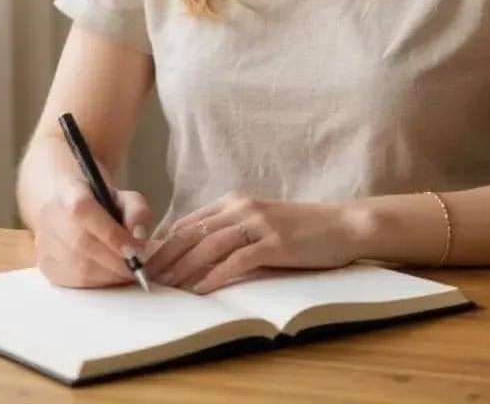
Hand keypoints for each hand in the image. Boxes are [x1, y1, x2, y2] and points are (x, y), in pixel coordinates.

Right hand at [33, 175, 152, 287]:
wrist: (64, 203)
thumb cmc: (98, 201)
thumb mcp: (122, 195)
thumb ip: (136, 210)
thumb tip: (139, 238)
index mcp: (70, 192)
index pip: (85, 212)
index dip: (111, 234)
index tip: (136, 249)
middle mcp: (50, 217)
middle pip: (82, 245)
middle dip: (115, 262)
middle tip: (138, 268)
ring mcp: (44, 244)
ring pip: (78, 268)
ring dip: (109, 276)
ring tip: (127, 273)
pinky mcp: (45, 266)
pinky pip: (73, 283)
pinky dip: (98, 284)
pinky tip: (110, 277)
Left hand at [145, 192, 363, 294]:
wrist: (341, 225)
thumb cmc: (301, 228)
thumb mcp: (260, 222)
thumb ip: (232, 231)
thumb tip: (196, 254)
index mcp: (235, 201)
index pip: (189, 221)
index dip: (165, 243)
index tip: (147, 264)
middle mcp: (242, 207)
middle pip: (193, 232)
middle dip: (166, 257)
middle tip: (147, 279)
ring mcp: (258, 223)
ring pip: (210, 245)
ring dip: (184, 268)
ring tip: (166, 288)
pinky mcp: (274, 242)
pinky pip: (237, 260)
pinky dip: (215, 276)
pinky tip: (200, 290)